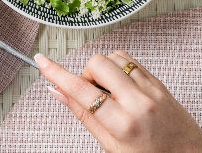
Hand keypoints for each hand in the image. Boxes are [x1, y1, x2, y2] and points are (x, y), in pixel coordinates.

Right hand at [36, 52, 201, 152]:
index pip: (81, 91)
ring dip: (104, 70)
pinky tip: (122, 87)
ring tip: (110, 92)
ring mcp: (152, 90)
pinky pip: (130, 60)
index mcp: (123, 124)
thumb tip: (57, 92)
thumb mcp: (111, 145)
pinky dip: (119, 68)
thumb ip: (82, 115)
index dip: (56, 73)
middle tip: (94, 94)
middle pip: (98, 64)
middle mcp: (138, 103)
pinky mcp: (159, 82)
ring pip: (114, 57)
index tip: (41, 61)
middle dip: (88, 74)